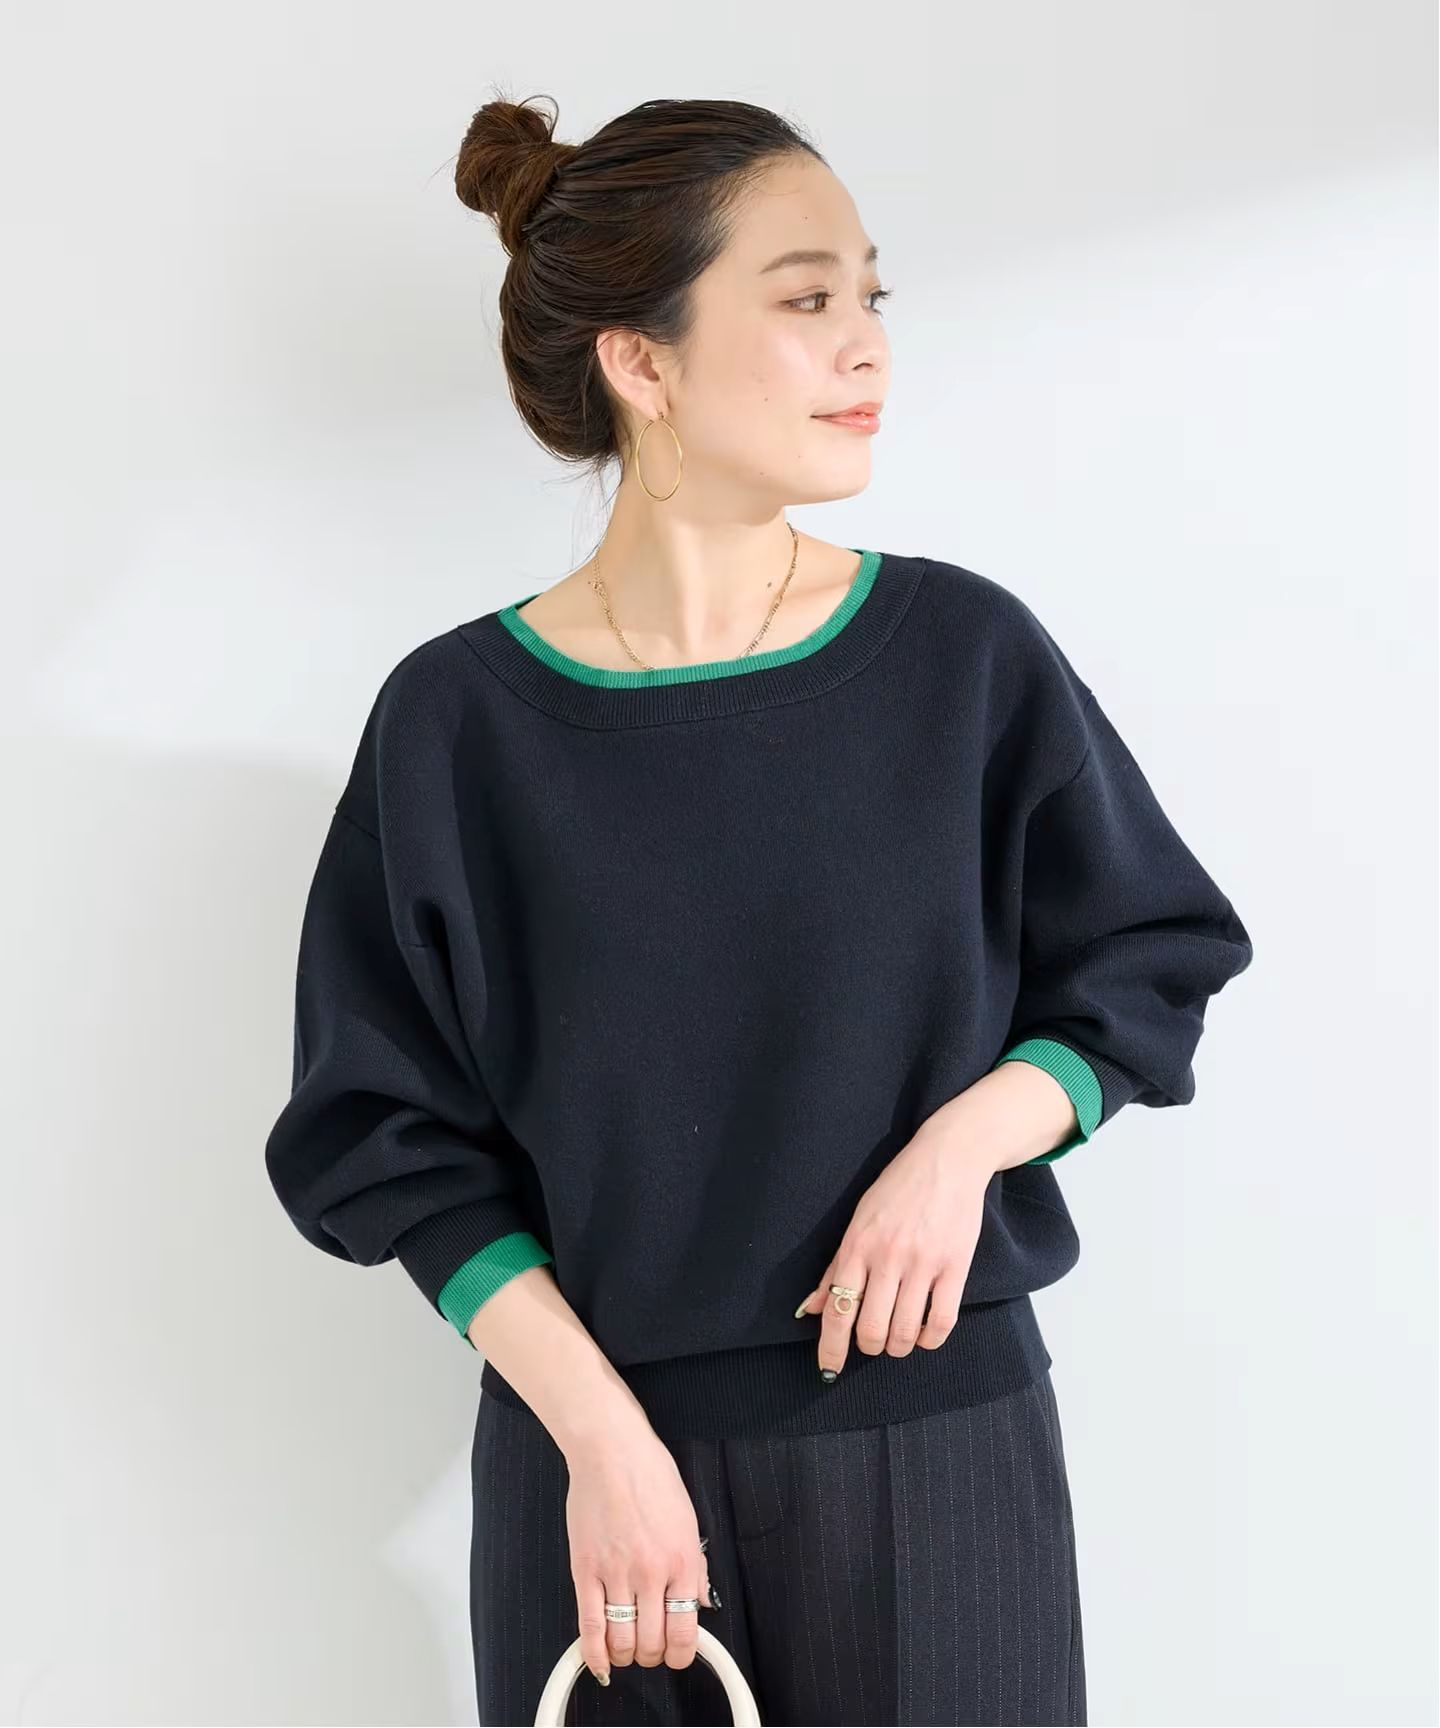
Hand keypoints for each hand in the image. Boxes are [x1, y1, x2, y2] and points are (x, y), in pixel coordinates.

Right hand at [563, 1416, 714, 1687]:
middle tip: (649, 1648)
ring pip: (622, 1642)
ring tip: (626, 1648)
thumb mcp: (687, 1518)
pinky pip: (589, 1626)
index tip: (676, 1655)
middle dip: (652, 1656)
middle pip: (653, 1643)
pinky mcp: (585, 1570)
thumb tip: (702, 1602)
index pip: (686, 1632)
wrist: (611, 1448)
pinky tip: (599, 1663)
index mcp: (683, 1561)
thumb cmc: (650, 1474)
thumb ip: (696, 1565)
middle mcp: (652, 1573)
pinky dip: (593, 1654)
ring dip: (625, 1655)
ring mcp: (617, 1574)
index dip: (680, 1655)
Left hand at [793, 1122, 998, 1379]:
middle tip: (873, 1341)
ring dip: (898, 1346)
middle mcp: (886, 1257)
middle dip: (869, 1347)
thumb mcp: (857, 1220)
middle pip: (870, 1329)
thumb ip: (836, 1267)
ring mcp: (923, 1263)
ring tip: (898, 1338)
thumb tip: (810, 1308)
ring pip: (904, 1332)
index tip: (828, 1369)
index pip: (836, 1310)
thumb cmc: (897, 1189)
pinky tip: (925, 1334)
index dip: (831, 1347)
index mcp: (856, 1245)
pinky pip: (941, 1322)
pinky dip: (930, 1339)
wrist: (947, 1159)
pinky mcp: (955, 1266)